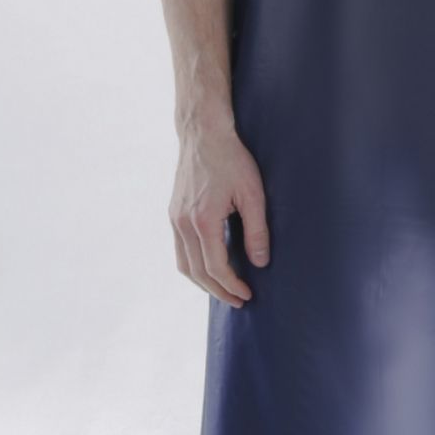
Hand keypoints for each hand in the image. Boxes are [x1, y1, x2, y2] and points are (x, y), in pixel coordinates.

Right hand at [169, 117, 269, 307]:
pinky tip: (209, 268)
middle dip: (218, 291)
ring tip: (224, 291)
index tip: (247, 295)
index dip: (232, 285)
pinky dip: (193, 266)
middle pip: (196, 272)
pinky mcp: (173, 213)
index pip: (215, 267)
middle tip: (238, 300)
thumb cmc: (232, 159)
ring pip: (183, 264)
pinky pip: (180, 250)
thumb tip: (260, 263)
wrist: (203, 134)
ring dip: (203, 283)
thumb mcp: (253, 193)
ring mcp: (174, 218)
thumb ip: (257, 230)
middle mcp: (183, 223)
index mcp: (203, 220)